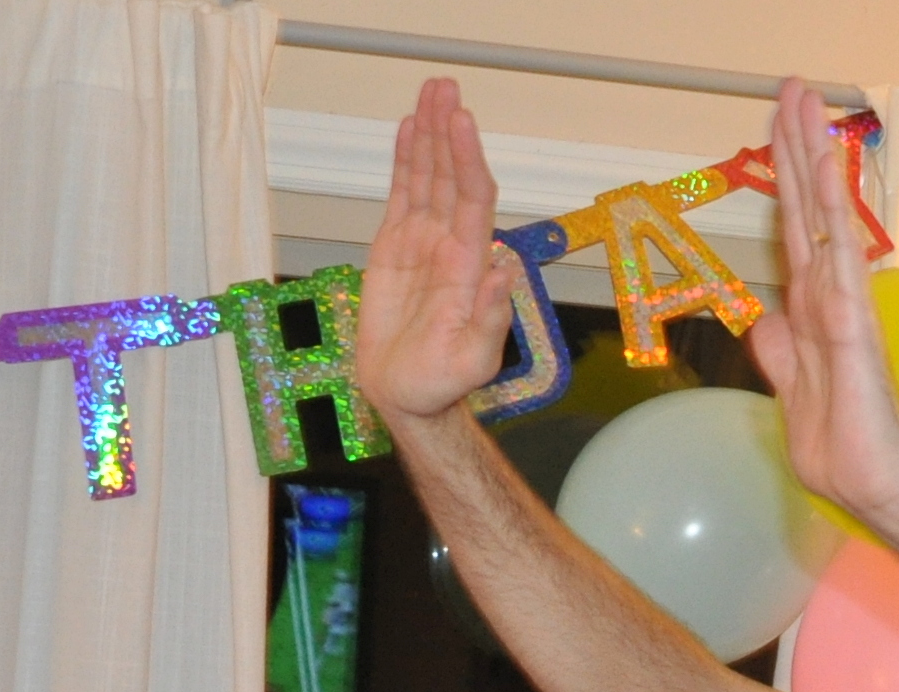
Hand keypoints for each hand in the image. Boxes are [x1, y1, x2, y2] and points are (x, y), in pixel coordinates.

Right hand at [354, 78, 520, 426]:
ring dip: (431, 134)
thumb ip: (490, 319)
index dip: (467, 159)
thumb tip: (503, 269)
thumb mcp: (472, 362)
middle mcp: (449, 245)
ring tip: (431, 92)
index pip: (472, 199)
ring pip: (428, 177)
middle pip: (451, 176)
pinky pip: (403, 196)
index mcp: (468, 265)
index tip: (462, 121)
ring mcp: (423, 243)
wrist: (407, 397)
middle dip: (449, 130)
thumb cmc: (442, 384)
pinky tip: (410, 130)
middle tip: (444, 86)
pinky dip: (406, 162)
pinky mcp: (395, 248)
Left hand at [745, 79, 898, 544]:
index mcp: (812, 313)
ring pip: (821, 214)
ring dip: (811, 155)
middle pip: (804, 208)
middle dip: (794, 146)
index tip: (778, 135)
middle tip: (793, 87)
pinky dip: (830, 202)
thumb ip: (783, 356)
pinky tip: (826, 160)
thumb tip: (769, 321)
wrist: (885, 488)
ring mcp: (843, 301)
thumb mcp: (795, 398)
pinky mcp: (853, 317)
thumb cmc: (848, 452)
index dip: (781, 186)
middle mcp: (828, 295)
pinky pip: (839, 246)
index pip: (790, 235)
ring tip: (807, 99)